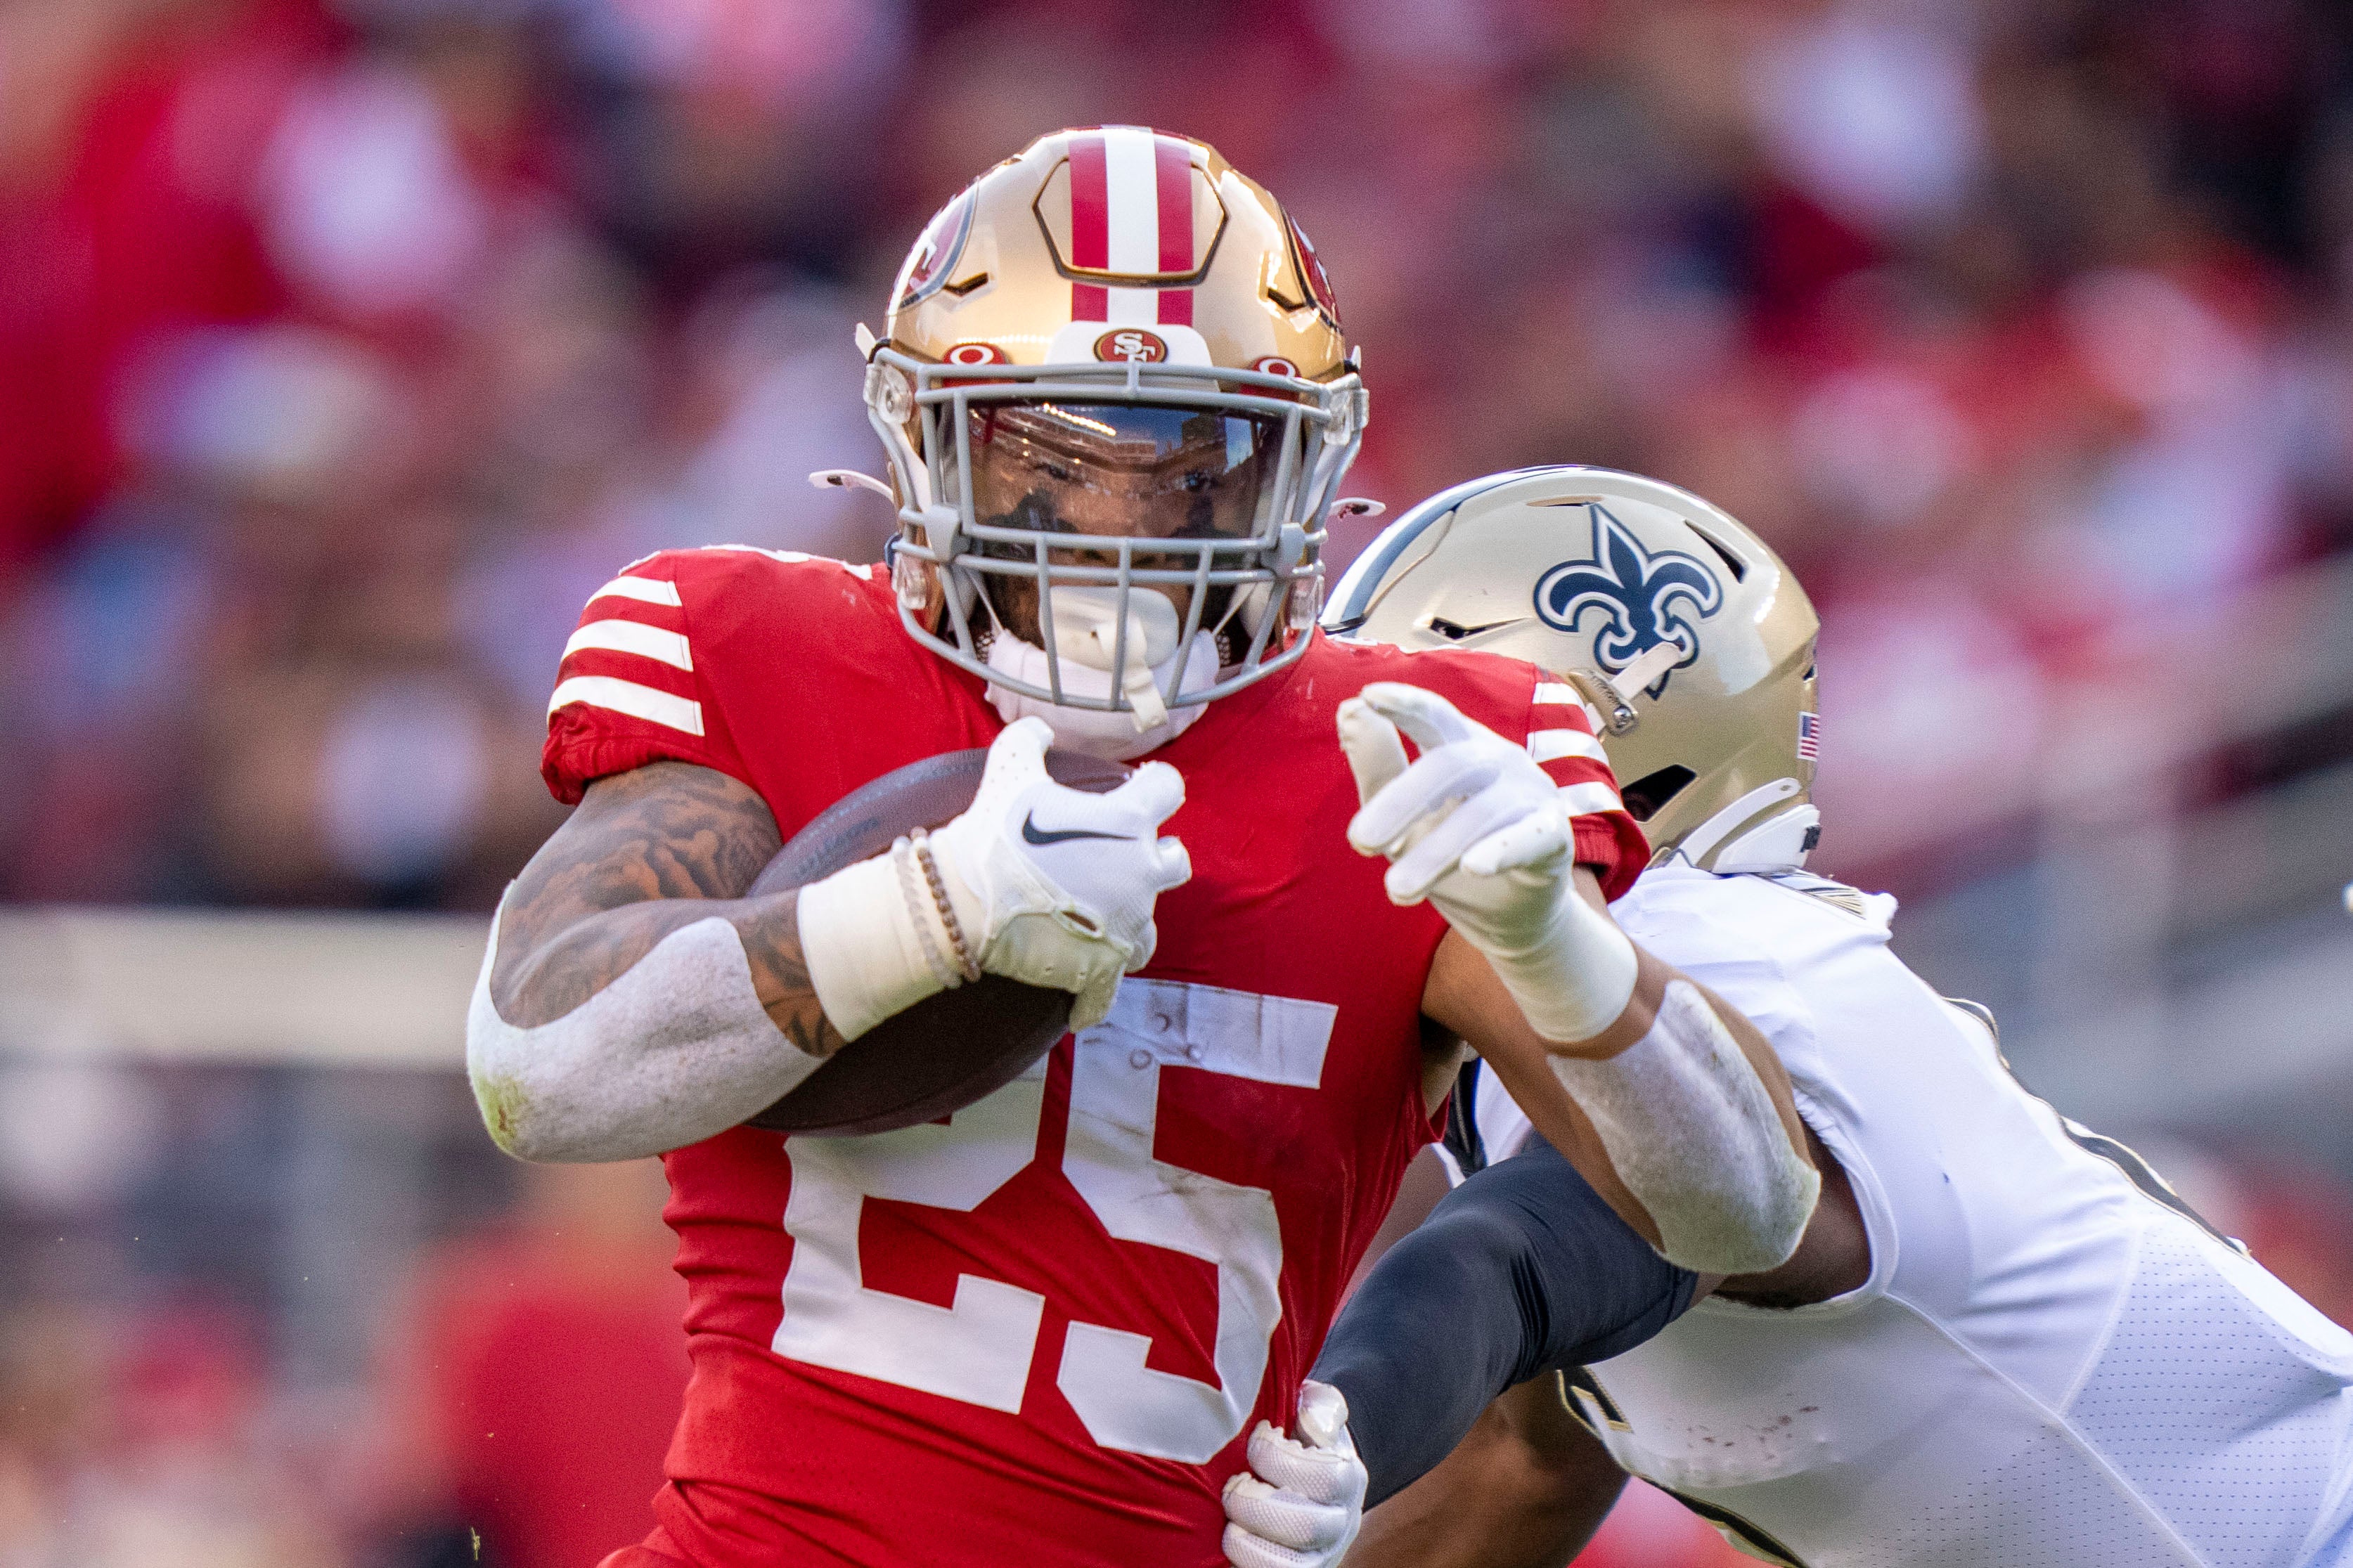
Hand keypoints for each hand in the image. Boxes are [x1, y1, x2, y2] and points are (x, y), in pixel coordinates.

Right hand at [928, 717, 1190, 1026]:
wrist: (963, 898)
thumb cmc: (992, 831)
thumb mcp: (1009, 767)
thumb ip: (1030, 740)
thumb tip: (1039, 729)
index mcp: (1129, 822)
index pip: (1168, 789)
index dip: (1153, 786)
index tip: (1136, 789)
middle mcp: (1140, 875)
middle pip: (1175, 864)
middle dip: (1152, 860)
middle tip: (1118, 859)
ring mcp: (1125, 926)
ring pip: (1150, 930)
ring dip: (1130, 922)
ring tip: (1094, 919)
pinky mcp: (1102, 969)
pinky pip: (1107, 993)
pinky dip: (1093, 996)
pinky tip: (1079, 995)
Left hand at [1222, 1380, 1366, 1567]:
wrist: (1306, 1487)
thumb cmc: (1301, 1444)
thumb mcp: (1315, 1416)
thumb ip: (1320, 1407)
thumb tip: (1313, 1420)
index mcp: (1347, 1480)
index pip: (1325, 1478)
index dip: (1280, 1460)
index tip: (1255, 1441)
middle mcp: (1340, 1525)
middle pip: (1306, 1528)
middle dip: (1256, 1506)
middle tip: (1232, 1487)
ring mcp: (1318, 1558)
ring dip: (1247, 1545)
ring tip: (1230, 1524)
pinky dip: (1244, 1565)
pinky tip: (1230, 1543)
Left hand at [1338, 682, 1569, 942]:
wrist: (1505, 913)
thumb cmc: (1446, 852)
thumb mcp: (1401, 813)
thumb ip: (1378, 766)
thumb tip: (1348, 708)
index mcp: (1459, 745)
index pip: (1434, 716)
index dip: (1406, 704)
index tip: (1368, 695)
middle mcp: (1499, 759)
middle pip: (1451, 765)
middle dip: (1401, 802)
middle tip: (1359, 842)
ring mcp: (1531, 793)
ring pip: (1481, 812)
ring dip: (1435, 851)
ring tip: (1396, 888)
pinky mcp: (1553, 836)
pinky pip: (1530, 837)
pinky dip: (1501, 849)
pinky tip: (1473, 867)